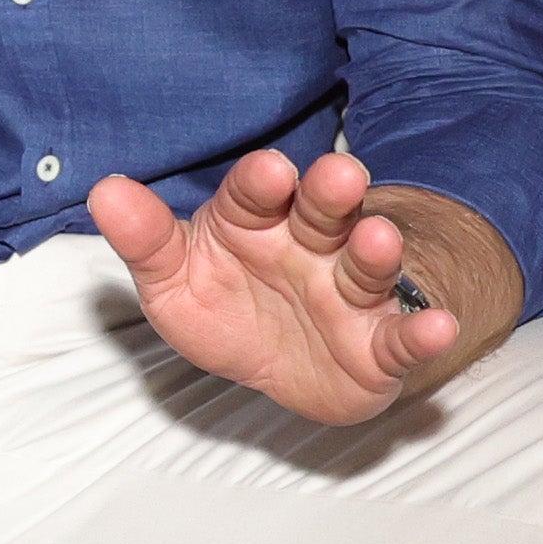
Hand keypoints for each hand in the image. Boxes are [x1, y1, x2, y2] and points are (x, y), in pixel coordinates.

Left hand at [92, 148, 458, 425]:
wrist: (282, 370)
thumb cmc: (228, 308)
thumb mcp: (174, 281)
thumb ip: (146, 241)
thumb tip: (105, 190)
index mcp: (257, 221)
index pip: (258, 194)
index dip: (263, 183)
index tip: (268, 172)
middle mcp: (310, 245)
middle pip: (324, 212)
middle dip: (331, 193)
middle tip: (338, 175)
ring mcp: (349, 292)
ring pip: (366, 264)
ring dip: (377, 251)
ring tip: (379, 240)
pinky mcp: (379, 344)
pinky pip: (402, 337)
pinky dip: (422, 333)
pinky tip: (437, 326)